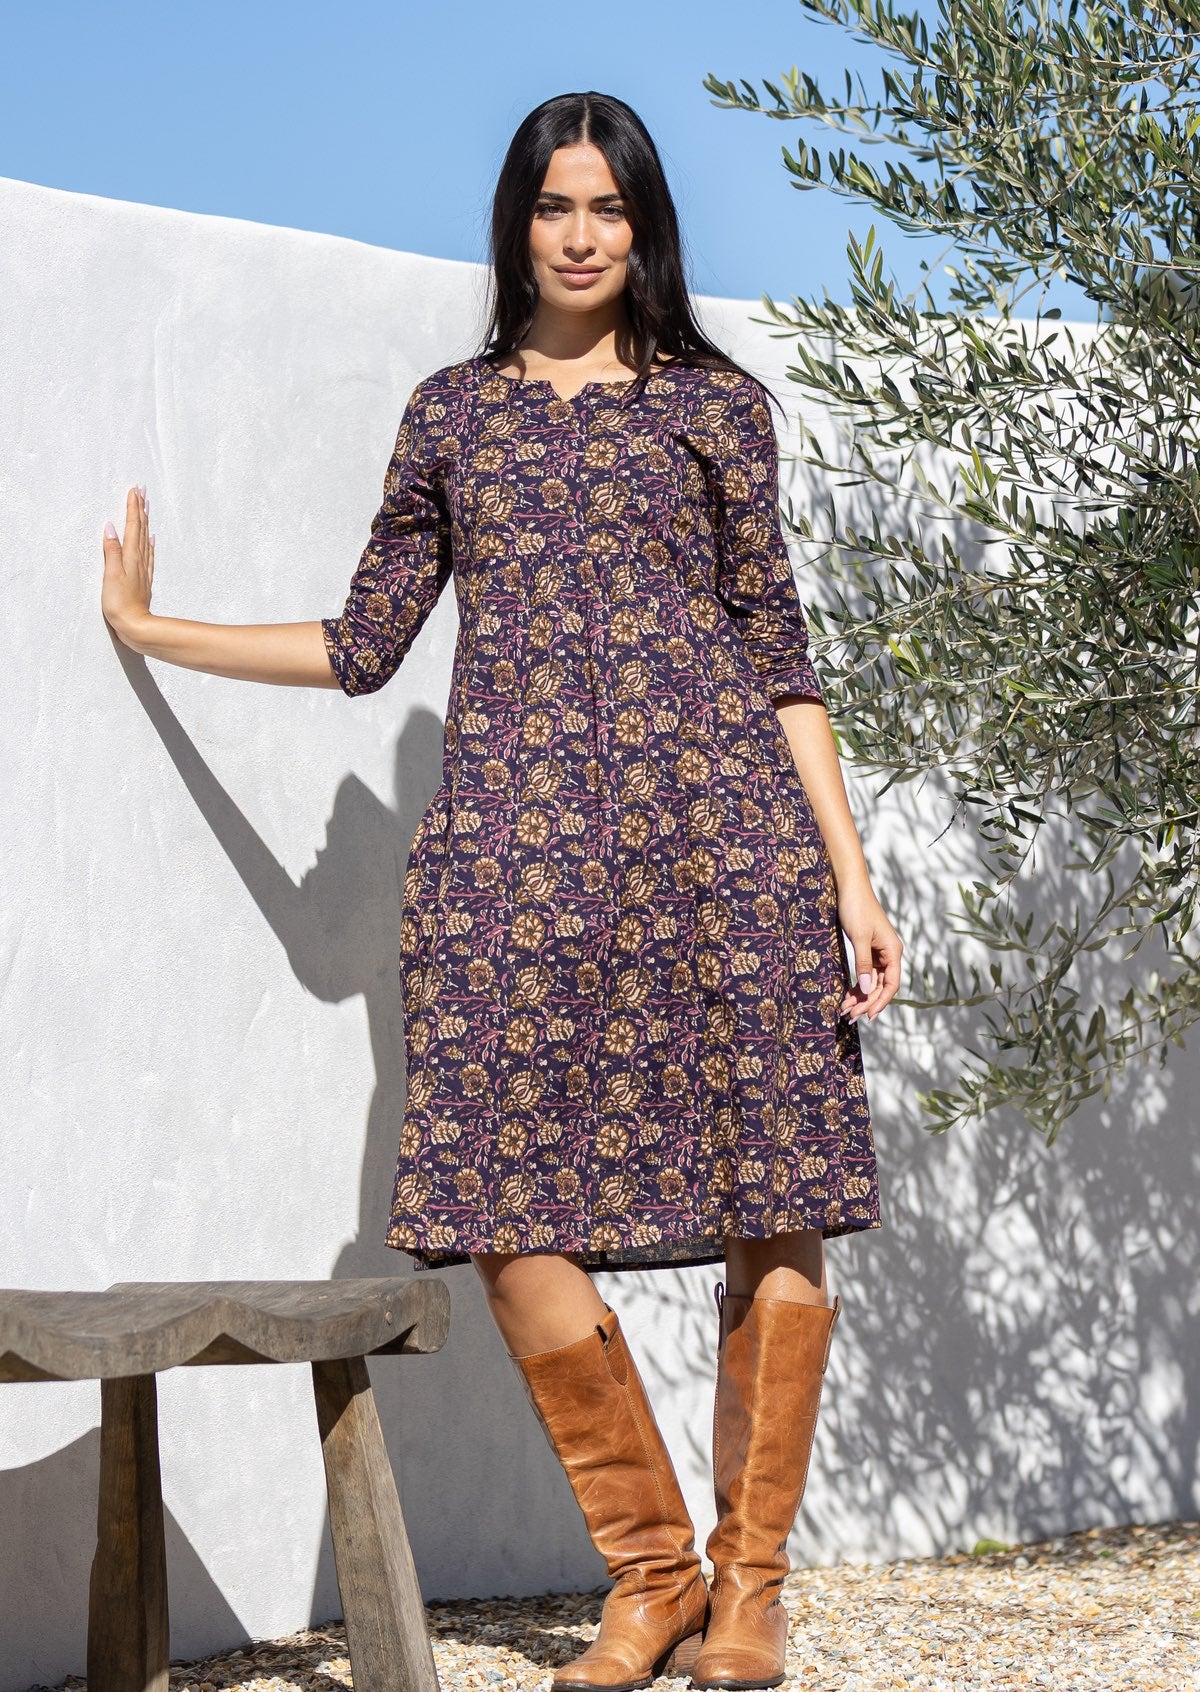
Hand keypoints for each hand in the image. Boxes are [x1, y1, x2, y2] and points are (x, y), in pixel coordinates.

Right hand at [101, 485, 154, 642]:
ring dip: (144, 522)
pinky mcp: (142, 579)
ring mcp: (142, 569)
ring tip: (145, 508)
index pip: (132, 526)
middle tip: (142, 491)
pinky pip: (147, 555)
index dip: (133, 508)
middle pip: (141, 529)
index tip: (135, 490)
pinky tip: (150, 539)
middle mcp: (139, 560)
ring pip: (145, 539)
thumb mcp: (111, 575)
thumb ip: (111, 550)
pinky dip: (148, 543)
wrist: (135, 626)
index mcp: (130, 557)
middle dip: (140, 509)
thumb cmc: (120, 603)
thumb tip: (110, 526)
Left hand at [836, 880, 903, 1022]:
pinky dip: (857, 984)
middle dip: (866, 1001)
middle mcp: (889, 954)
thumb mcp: (859, 937)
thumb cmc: (857, 908)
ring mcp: (878, 953)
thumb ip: (863, 964)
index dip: (881, 1001)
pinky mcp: (867, 950)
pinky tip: (847, 995)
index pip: (892, 984)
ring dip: (860, 996)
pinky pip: (865, 973)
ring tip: (845, 1010)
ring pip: (872, 981)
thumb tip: (866, 989)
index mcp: (893, 950)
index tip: (868, 1015)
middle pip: (881, 986)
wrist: (850, 887)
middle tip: (850, 1016)